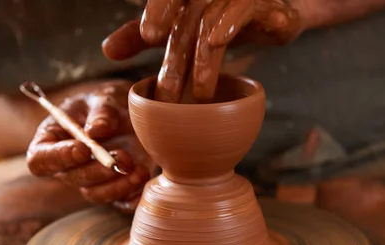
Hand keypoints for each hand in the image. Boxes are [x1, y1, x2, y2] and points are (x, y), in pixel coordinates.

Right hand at [26, 81, 151, 213]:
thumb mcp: (102, 97)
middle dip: (99, 170)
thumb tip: (96, 131)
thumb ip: (101, 111)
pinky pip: (121, 202)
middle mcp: (68, 166)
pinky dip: (133, 197)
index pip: (41, 160)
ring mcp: (92, 180)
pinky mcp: (117, 189)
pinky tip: (145, 180)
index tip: (83, 148)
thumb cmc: (107, 103)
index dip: (58, 158)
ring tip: (139, 170)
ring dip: (119, 185)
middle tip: (123, 156)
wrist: (130, 114)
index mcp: (52, 141)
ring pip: (97, 194)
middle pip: (74, 178)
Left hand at [102, 0, 300, 101]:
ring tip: (199, 95)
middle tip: (167, 91)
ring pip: (212, 21)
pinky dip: (228, 24)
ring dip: (204, 61)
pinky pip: (243, 9)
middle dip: (177, 54)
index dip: (158, 12)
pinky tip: (217, 42)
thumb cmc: (225, 17)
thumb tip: (108, 51)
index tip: (149, 37)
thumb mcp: (182, 28)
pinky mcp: (262, 4)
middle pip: (188, 15)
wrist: (276, 12)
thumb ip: (143, 35)